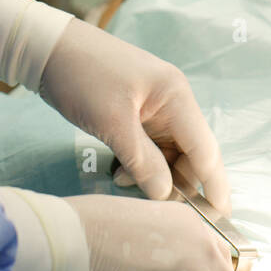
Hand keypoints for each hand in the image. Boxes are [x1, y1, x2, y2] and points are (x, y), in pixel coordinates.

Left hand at [40, 18, 230, 213]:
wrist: (49, 49)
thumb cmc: (84, 78)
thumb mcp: (112, 124)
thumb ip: (143, 162)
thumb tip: (166, 195)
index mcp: (176, 97)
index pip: (206, 150)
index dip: (215, 187)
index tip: (221, 221)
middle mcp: (173, 102)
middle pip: (190, 154)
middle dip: (177, 183)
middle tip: (158, 210)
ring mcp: (154, 107)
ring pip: (168, 153)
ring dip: (153, 174)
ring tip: (124, 183)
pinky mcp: (135, 112)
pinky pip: (149, 147)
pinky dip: (139, 163)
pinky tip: (119, 172)